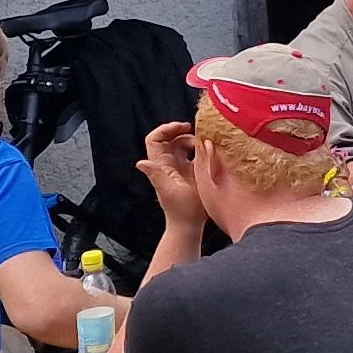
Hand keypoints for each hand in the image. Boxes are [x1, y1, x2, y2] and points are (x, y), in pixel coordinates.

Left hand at [140, 122, 204, 237]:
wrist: (189, 226)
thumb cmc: (180, 211)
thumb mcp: (169, 191)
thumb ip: (157, 175)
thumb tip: (141, 163)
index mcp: (161, 166)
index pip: (155, 140)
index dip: (166, 129)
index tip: (183, 126)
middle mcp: (169, 164)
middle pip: (170, 139)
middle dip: (182, 131)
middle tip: (198, 129)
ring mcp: (180, 168)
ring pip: (183, 145)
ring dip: (194, 140)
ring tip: (207, 142)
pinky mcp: (191, 173)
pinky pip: (194, 155)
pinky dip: (201, 149)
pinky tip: (211, 151)